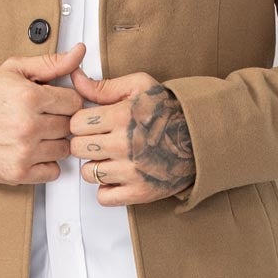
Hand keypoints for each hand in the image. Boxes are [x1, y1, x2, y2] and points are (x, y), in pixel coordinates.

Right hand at [0, 42, 87, 183]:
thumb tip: (79, 53)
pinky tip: (33, 152)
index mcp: (29, 98)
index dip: (65, 101)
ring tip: (37, 134)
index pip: (74, 102)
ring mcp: (24, 152)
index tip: (54, 103)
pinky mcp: (19, 173)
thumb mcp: (15, 70)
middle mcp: (28, 127)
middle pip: (69, 126)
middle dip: (59, 121)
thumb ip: (51, 63)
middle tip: (42, 118)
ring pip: (64, 149)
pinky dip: (46, 164)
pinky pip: (53, 171)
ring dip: (54, 143)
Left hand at [67, 68, 193, 205]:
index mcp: (122, 116)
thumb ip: (104, 86)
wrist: (201, 138)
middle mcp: (125, 145)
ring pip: (88, 174)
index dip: (81, 122)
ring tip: (110, 158)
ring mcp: (132, 171)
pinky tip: (117, 176)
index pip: (76, 123)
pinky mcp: (140, 192)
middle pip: (78, 148)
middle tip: (99, 140)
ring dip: (94, 166)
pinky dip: (107, 189)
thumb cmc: (169, 111)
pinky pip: (104, 197)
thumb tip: (75, 79)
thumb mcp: (140, 86)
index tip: (91, 124)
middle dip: (85, 143)